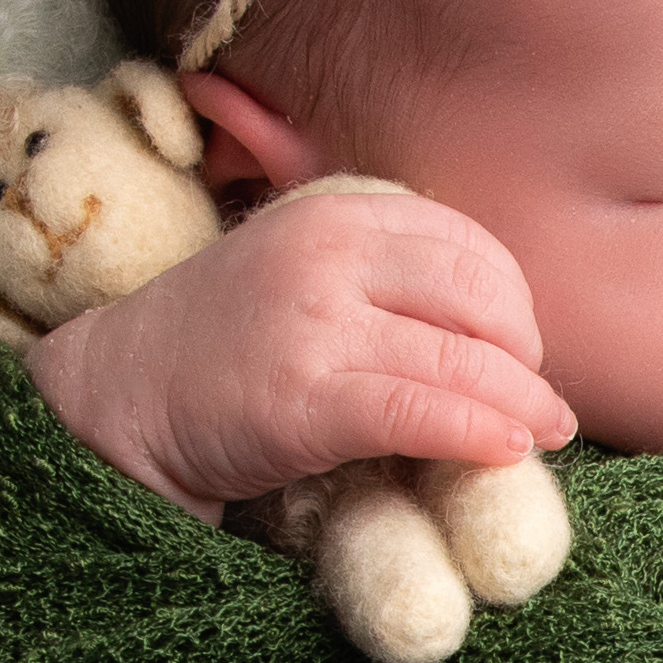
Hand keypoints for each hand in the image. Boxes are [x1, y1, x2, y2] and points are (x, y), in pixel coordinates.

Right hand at [18, 189, 574, 522]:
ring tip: (543, 434)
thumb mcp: (304, 273)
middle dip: (525, 353)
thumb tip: (495, 330)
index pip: (468, 244)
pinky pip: (420, 410)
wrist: (119, 394)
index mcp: (338, 211)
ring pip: (461, 358)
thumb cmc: (222, 345)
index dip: (514, 301)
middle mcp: (330, 252)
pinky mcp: (302, 396)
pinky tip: (505, 452)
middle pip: (480, 295)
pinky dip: (477, 433)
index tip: (522, 350)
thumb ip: (383, 278)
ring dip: (520, 404)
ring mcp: (314, 321)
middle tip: (536, 398)